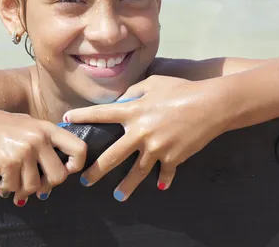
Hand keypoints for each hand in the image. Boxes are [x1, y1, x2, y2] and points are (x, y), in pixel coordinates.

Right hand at [0, 110, 86, 206]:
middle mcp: (39, 139)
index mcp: (48, 128)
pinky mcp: (8, 162)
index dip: (76, 165)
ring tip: (16, 187)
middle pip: (59, 176)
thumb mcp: (28, 125)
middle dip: (48, 186)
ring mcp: (24, 151)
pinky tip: (2, 186)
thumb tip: (61, 168)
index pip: (79, 149)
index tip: (65, 170)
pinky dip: (8, 190)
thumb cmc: (0, 126)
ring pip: (35, 186)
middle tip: (38, 186)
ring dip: (25, 191)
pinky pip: (15, 187)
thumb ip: (45, 141)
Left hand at [64, 75, 232, 201]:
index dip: (82, 116)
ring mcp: (157, 148)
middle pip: (113, 156)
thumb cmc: (181, 89)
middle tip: (84, 180)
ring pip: (136, 173)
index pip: (101, 114)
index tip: (66, 119)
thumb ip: (132, 92)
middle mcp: (141, 132)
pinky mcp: (174, 158)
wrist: (212, 105)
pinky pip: (165, 172)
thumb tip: (119, 101)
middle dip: (96, 170)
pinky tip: (159, 186)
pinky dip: (163, 179)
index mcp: (133, 111)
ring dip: (126, 186)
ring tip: (117, 196)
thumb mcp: (153, 83)